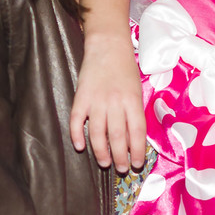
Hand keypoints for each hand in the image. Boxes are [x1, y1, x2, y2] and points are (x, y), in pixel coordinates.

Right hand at [69, 36, 146, 172]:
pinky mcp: (81, 97)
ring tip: (104, 163)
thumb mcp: (136, 90)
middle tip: (122, 169)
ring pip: (97, 133)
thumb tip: (131, 141)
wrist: (108, 45)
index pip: (137, 132)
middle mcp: (115, 102)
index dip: (137, 151)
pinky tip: (79, 146)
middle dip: (120, 157)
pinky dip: (77, 135)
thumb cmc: (125, 69)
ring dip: (101, 152)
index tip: (137, 164)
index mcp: (133, 100)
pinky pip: (77, 121)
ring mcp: (96, 100)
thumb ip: (134, 113)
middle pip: (117, 137)